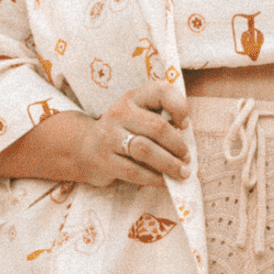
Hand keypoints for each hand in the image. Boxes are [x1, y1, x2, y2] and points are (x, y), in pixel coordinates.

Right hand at [77, 81, 191, 189]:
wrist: (85, 148)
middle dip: (177, 145)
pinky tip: (166, 182)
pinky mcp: (105, 160)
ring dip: (169, 164)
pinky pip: (135, 172)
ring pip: (146, 150)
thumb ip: (161, 118)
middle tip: (187, 158)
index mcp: (134, 98)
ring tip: (182, 172)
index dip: (178, 107)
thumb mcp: (139, 115)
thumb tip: (187, 139)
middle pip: (157, 127)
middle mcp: (120, 113)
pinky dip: (156, 179)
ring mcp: (110, 137)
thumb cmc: (124, 132)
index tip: (185, 125)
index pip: (160, 92)